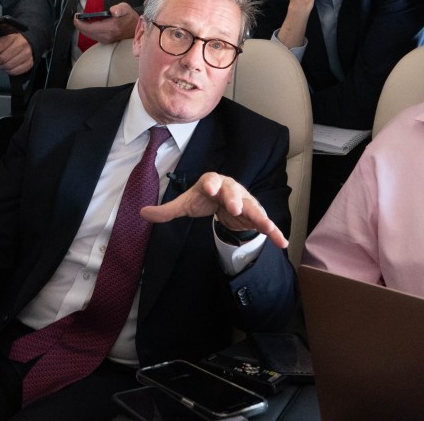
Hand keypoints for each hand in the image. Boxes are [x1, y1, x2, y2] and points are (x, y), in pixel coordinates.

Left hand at [0, 33, 33, 75]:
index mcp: (12, 37)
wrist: (29, 40)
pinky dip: (8, 71)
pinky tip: (6, 66)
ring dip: (0, 67)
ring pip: (8, 66)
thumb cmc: (11, 40)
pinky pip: (15, 71)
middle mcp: (21, 45)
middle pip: (3, 58)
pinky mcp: (29, 63)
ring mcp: (26, 54)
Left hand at [72, 3, 138, 43]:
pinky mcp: (106, 41)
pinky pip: (92, 36)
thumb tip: (113, 10)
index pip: (89, 28)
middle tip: (77, 17)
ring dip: (83, 28)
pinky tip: (87, 25)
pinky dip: (88, 31)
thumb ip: (119, 8)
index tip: (76, 16)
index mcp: (110, 28)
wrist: (136, 28)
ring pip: (89, 35)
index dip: (80, 23)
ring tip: (80, 20)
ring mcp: (106, 40)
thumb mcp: (126, 8)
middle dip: (79, 25)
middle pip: (86, 32)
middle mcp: (107, 36)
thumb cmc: (130, 17)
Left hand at [140, 172, 287, 248]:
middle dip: (234, 197)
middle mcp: (231, 189)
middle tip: (233, 205)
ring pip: (252, 206)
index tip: (210, 188)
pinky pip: (265, 223)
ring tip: (266, 225)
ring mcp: (245, 201)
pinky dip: (274, 231)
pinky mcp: (255, 215)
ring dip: (257, 215)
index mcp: (213, 183)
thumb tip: (141, 213)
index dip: (212, 184)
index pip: (211, 180)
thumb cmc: (205, 200)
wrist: (224, 202)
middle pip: (233, 191)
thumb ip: (167, 210)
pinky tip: (282, 242)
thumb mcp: (186, 204)